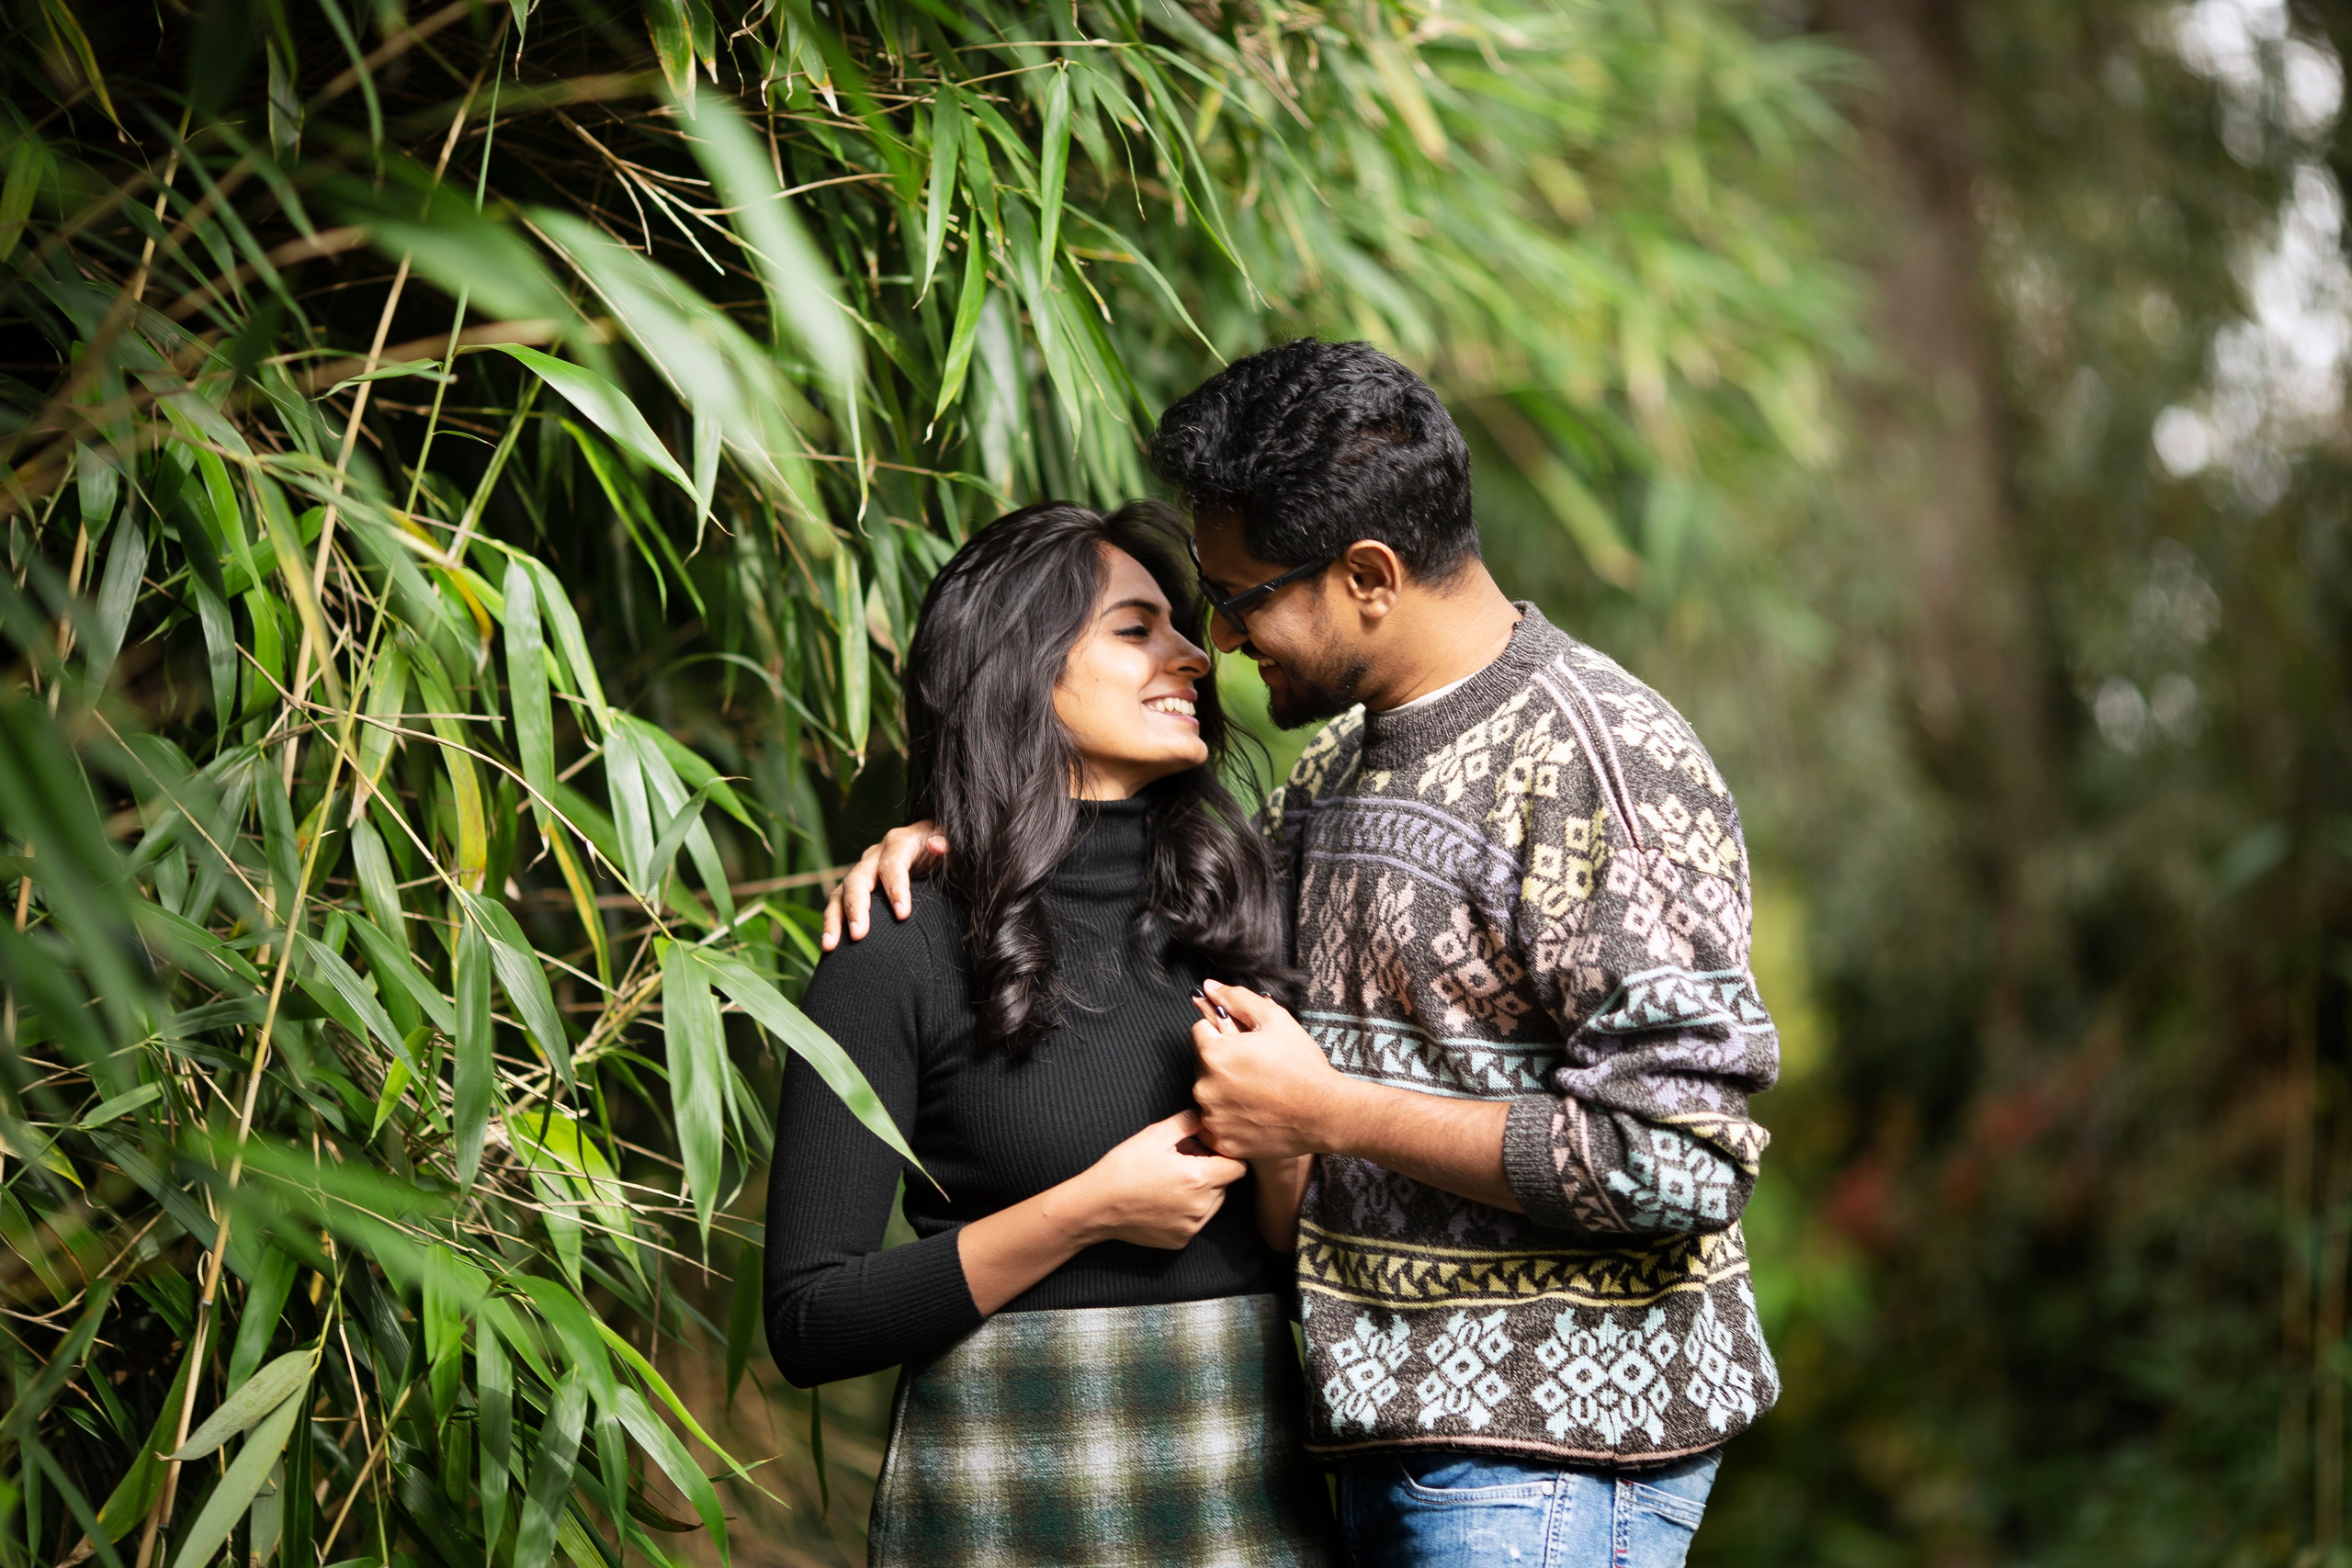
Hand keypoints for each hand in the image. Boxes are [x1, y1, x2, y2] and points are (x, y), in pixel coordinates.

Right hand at [820, 821, 946, 949]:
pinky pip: (838, 905)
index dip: (896, 887)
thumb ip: (947, 842)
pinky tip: (829, 948)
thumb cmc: (946, 847)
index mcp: (901, 842)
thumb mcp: (952, 840)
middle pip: (859, 879)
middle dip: (857, 907)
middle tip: (859, 935)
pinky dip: (832, 924)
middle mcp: (875, 856)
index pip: (893, 863)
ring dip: (834, 919)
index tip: (902, 914)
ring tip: (829, 946)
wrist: (933, 846)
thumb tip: (937, 846)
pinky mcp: (857, 889)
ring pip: (841, 893)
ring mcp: (864, 872)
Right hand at [1066, 1110, 1247, 1249]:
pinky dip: (1189, 1210)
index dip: (1226, 1155)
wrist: (1097, 1206)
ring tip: (1173, 1181)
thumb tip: (1207, 1116)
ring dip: (1203, 1192)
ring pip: (1214, 1204)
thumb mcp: (1155, 1135)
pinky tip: (1164, 1200)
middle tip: (1184, 1162)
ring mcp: (1192, 1227)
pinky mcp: (1181, 1241)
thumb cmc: (1124, 1167)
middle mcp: (1201, 1206)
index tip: (1209, 1150)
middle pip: (1226, 1185)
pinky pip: (1197, 1221)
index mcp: (1199, 1177)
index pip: (1238, 1167)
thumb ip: (1188, 1122)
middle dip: (1212, 1171)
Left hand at [1190, 979, 1350, 1160]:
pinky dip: (1230, 1118)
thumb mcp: (1274, 1020)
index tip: (1245, 1044)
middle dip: (1223, 1062)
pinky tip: (1255, 1114)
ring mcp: (1212, 1118)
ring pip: (1209, 1094)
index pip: (1200, 1032)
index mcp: (1214, 1054)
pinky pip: (1216, 1124)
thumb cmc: (1302, 1066)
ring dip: (1225, 1090)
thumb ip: (1237, 999)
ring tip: (1259, 1092)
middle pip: (1203, 1064)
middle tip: (1257, 1068)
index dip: (1224, 1034)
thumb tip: (1209, 987)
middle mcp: (1204, 1088)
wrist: (1325, 1114)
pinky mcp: (1222, 1141)